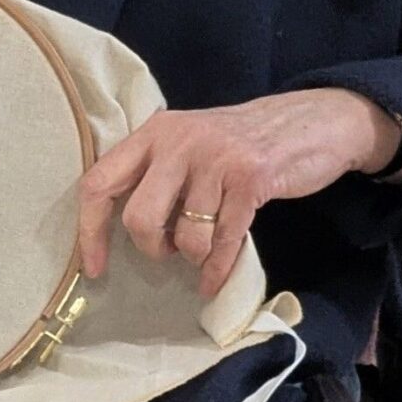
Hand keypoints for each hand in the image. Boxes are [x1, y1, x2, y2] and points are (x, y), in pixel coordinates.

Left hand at [74, 87, 400, 298]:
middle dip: (153, 248)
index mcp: (154, 132)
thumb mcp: (188, 141)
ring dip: (194, 256)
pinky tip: (214, 280)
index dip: (90, 232)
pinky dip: (218, 270)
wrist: (311, 121)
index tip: (95, 267)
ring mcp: (216, 159)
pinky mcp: (251, 180)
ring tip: (205, 247)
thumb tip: (116, 229)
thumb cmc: (240, 142)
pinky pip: (224, 242)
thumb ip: (155, 172)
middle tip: (169, 251)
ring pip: (187, 237)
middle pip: (139, 219)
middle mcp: (179, 141)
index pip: (99, 183)